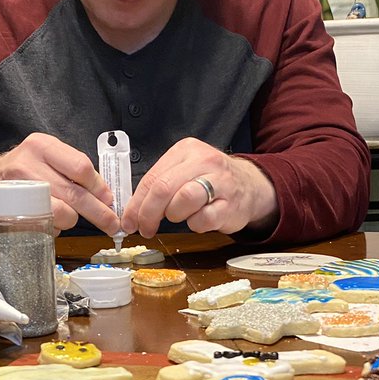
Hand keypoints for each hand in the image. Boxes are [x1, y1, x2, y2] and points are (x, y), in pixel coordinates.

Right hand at [0, 133, 119, 237]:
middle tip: (112, 225)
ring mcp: (17, 188)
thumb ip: (70, 172)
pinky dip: (53, 229)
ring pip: (62, 212)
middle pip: (75, 192)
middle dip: (99, 213)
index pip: (81, 166)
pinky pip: (44, 225)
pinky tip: (49, 223)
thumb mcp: (43, 160)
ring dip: (71, 221)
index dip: (100, 187)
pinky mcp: (10, 211)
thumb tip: (104, 196)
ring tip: (69, 219)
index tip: (110, 200)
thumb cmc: (20, 174)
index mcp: (42, 146)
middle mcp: (28, 162)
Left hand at [119, 140, 278, 236]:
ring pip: (184, 199)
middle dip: (148, 214)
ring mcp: (220, 181)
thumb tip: (131, 213)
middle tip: (145, 229)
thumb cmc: (209, 182)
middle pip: (164, 188)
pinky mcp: (231, 204)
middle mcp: (203, 161)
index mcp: (185, 150)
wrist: (249, 186)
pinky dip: (196, 224)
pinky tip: (199, 220)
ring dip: (175, 214)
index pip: (152, 178)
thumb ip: (158, 187)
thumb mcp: (183, 173)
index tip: (129, 222)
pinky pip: (204, 219)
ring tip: (179, 216)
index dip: (136, 204)